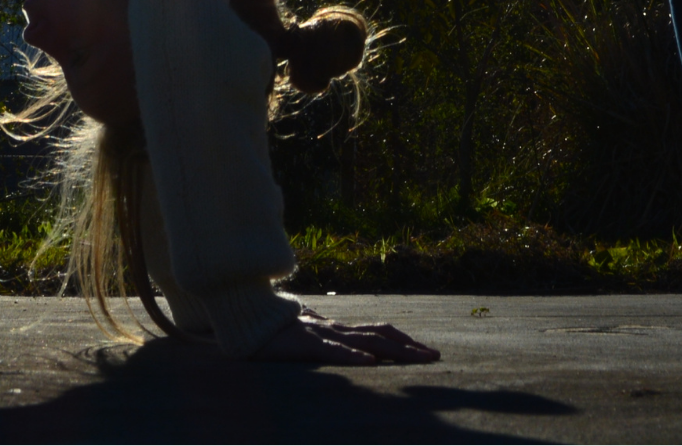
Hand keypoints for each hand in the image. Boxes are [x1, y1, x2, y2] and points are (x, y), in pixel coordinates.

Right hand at [248, 310, 441, 365]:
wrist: (245, 318)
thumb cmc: (273, 331)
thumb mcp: (305, 338)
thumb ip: (323, 341)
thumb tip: (339, 347)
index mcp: (337, 329)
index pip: (378, 331)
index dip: (403, 340)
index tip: (425, 351)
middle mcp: (336, 329)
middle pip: (381, 336)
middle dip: (410, 347)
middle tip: (436, 357)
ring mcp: (323, 334)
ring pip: (365, 342)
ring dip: (395, 351)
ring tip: (418, 358)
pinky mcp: (306, 344)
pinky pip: (332, 351)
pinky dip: (353, 357)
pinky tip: (369, 363)